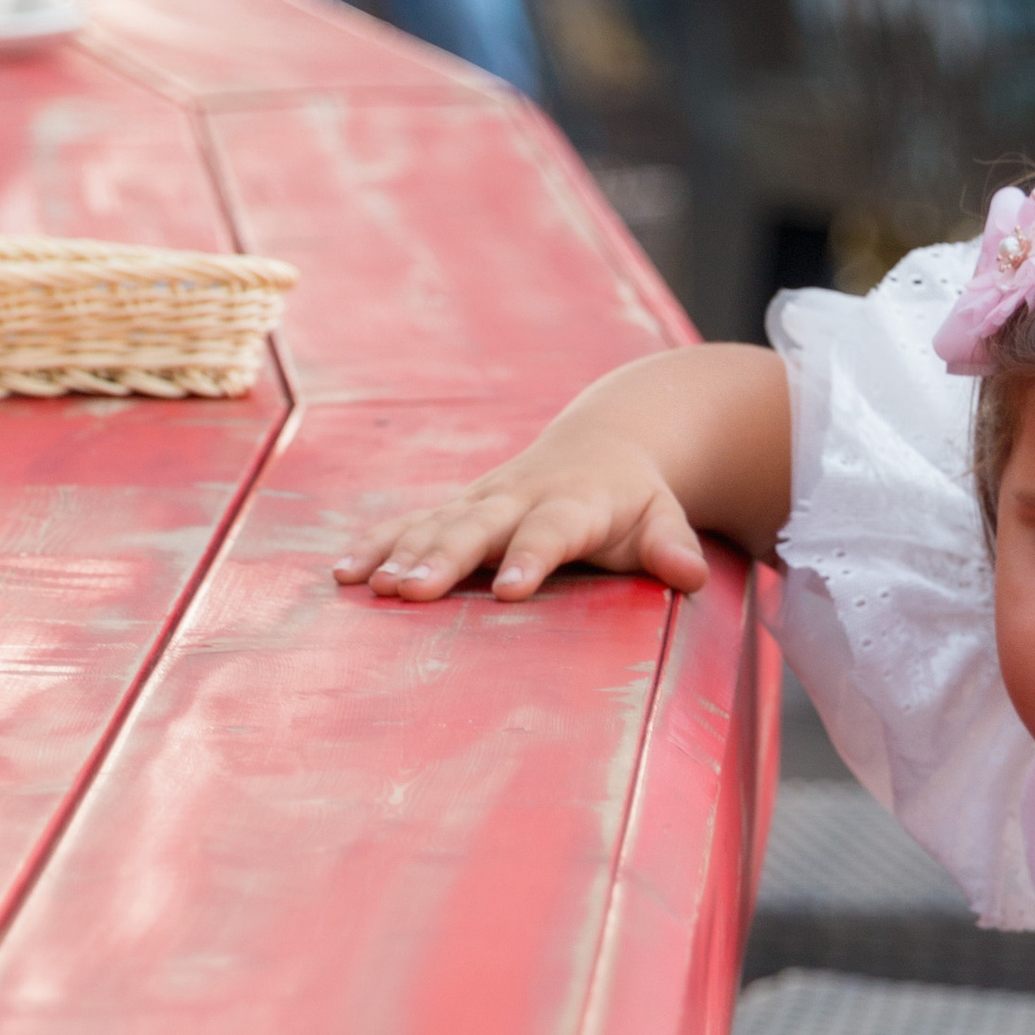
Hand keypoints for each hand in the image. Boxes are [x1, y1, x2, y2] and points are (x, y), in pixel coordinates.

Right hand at [333, 431, 710, 603]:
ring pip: (435, 523)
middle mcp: (520, 496)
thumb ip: (674, 545)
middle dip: (442, 558)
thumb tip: (691, 574)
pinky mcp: (458, 506)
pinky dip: (377, 544)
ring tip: (369, 587)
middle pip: (477, 526)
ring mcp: (483, 499)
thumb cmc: (636, 500)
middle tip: (411, 593)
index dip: (530, 557)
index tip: (508, 590)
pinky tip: (343, 573)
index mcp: (575, 502)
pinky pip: (410, 523)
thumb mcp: (664, 517)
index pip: (552, 531)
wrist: (605, 442)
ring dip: (399, 554)